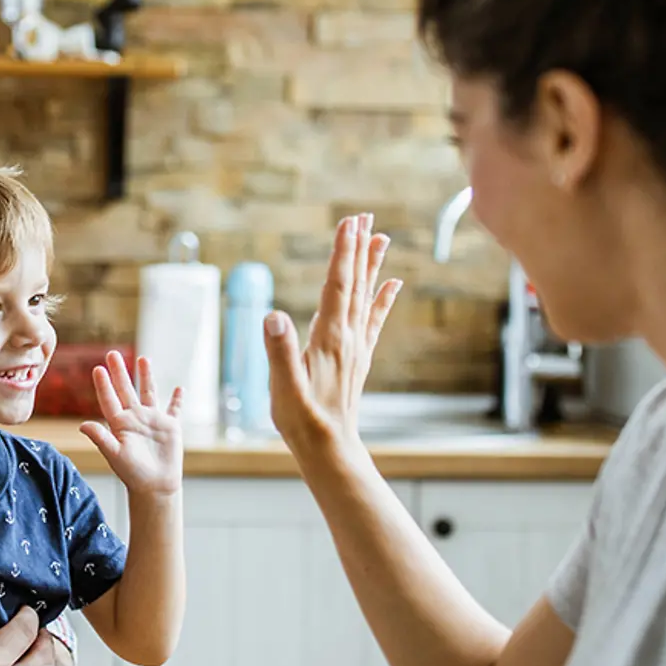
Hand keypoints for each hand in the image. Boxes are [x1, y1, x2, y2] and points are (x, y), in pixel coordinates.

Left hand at [81, 351, 183, 495]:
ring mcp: (153, 420)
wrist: (155, 486)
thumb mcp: (114, 454)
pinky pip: (174, 409)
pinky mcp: (170, 426)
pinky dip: (177, 399)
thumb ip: (100, 438)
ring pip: (149, 392)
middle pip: (126, 389)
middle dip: (120, 372)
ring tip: (143, 359)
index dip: (104, 384)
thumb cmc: (132, 473)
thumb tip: (82, 425)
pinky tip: (179, 388)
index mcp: (120, 424)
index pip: (110, 399)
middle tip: (112, 354)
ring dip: (146, 376)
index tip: (97, 368)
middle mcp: (135, 418)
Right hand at [263, 213, 400, 449]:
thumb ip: (279, 351)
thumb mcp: (283, 388)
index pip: (338, 285)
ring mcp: (355, 346)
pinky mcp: (356, 357)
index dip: (343, 252)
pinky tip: (392, 284)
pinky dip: (382, 298)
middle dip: (358, 248)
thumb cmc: (302, 420)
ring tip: (380, 237)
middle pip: (356, 283)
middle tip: (364, 216)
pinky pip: (373, 319)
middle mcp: (348, 336)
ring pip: (366, 295)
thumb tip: (274, 315)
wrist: (329, 449)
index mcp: (329, 338)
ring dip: (371, 265)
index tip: (349, 222)